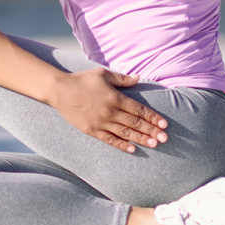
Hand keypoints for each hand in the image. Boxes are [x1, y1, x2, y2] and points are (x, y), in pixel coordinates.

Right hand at [49, 69, 167, 152]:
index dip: (152, 117)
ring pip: (125, 133)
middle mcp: (109, 111)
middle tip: (165, 138)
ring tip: (154, 145)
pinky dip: (121, 145)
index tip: (164, 124)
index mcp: (114, 97)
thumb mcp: (103, 74)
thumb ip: (122, 79)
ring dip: (141, 139)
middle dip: (151, 131)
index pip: (138, 109)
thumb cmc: (82, 80)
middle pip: (135, 123)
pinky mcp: (91, 130)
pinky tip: (132, 149)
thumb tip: (138, 78)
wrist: (59, 90)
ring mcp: (100, 122)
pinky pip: (109, 139)